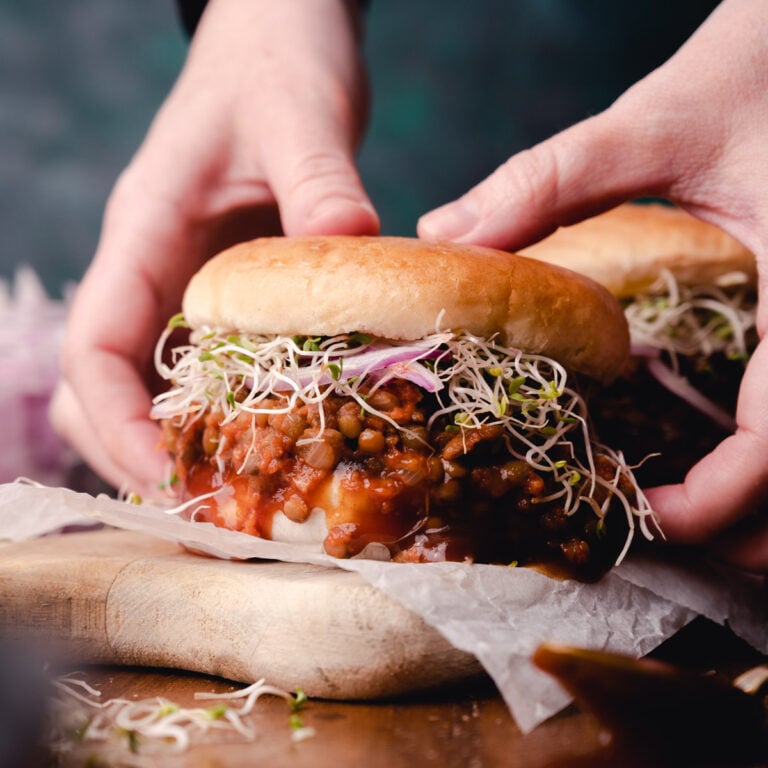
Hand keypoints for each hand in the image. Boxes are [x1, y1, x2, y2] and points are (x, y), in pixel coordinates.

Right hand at [51, 0, 377, 497]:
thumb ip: (320, 180)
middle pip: (105, 386)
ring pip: (151, 383)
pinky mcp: (228, 288)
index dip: (116, 424)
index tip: (165, 478)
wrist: (280, 42)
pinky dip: (227, 411)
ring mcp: (186, 281)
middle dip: (140, 452)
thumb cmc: (275, 65)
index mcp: (144, 230)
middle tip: (209, 507)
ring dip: (181, 442)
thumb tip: (351, 245)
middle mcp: (153, 268)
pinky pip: (209, 364)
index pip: (96, 346)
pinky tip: (278, 437)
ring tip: (240, 491)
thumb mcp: (298, 115)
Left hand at [418, 0, 767, 569]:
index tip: (646, 518)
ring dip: (752, 509)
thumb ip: (550, 178)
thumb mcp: (654, 121)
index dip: (720, 503)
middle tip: (652, 526)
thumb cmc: (757, 71)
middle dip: (744, 531)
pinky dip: (756, 462)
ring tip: (673, 507)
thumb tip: (445, 232)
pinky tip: (695, 448)